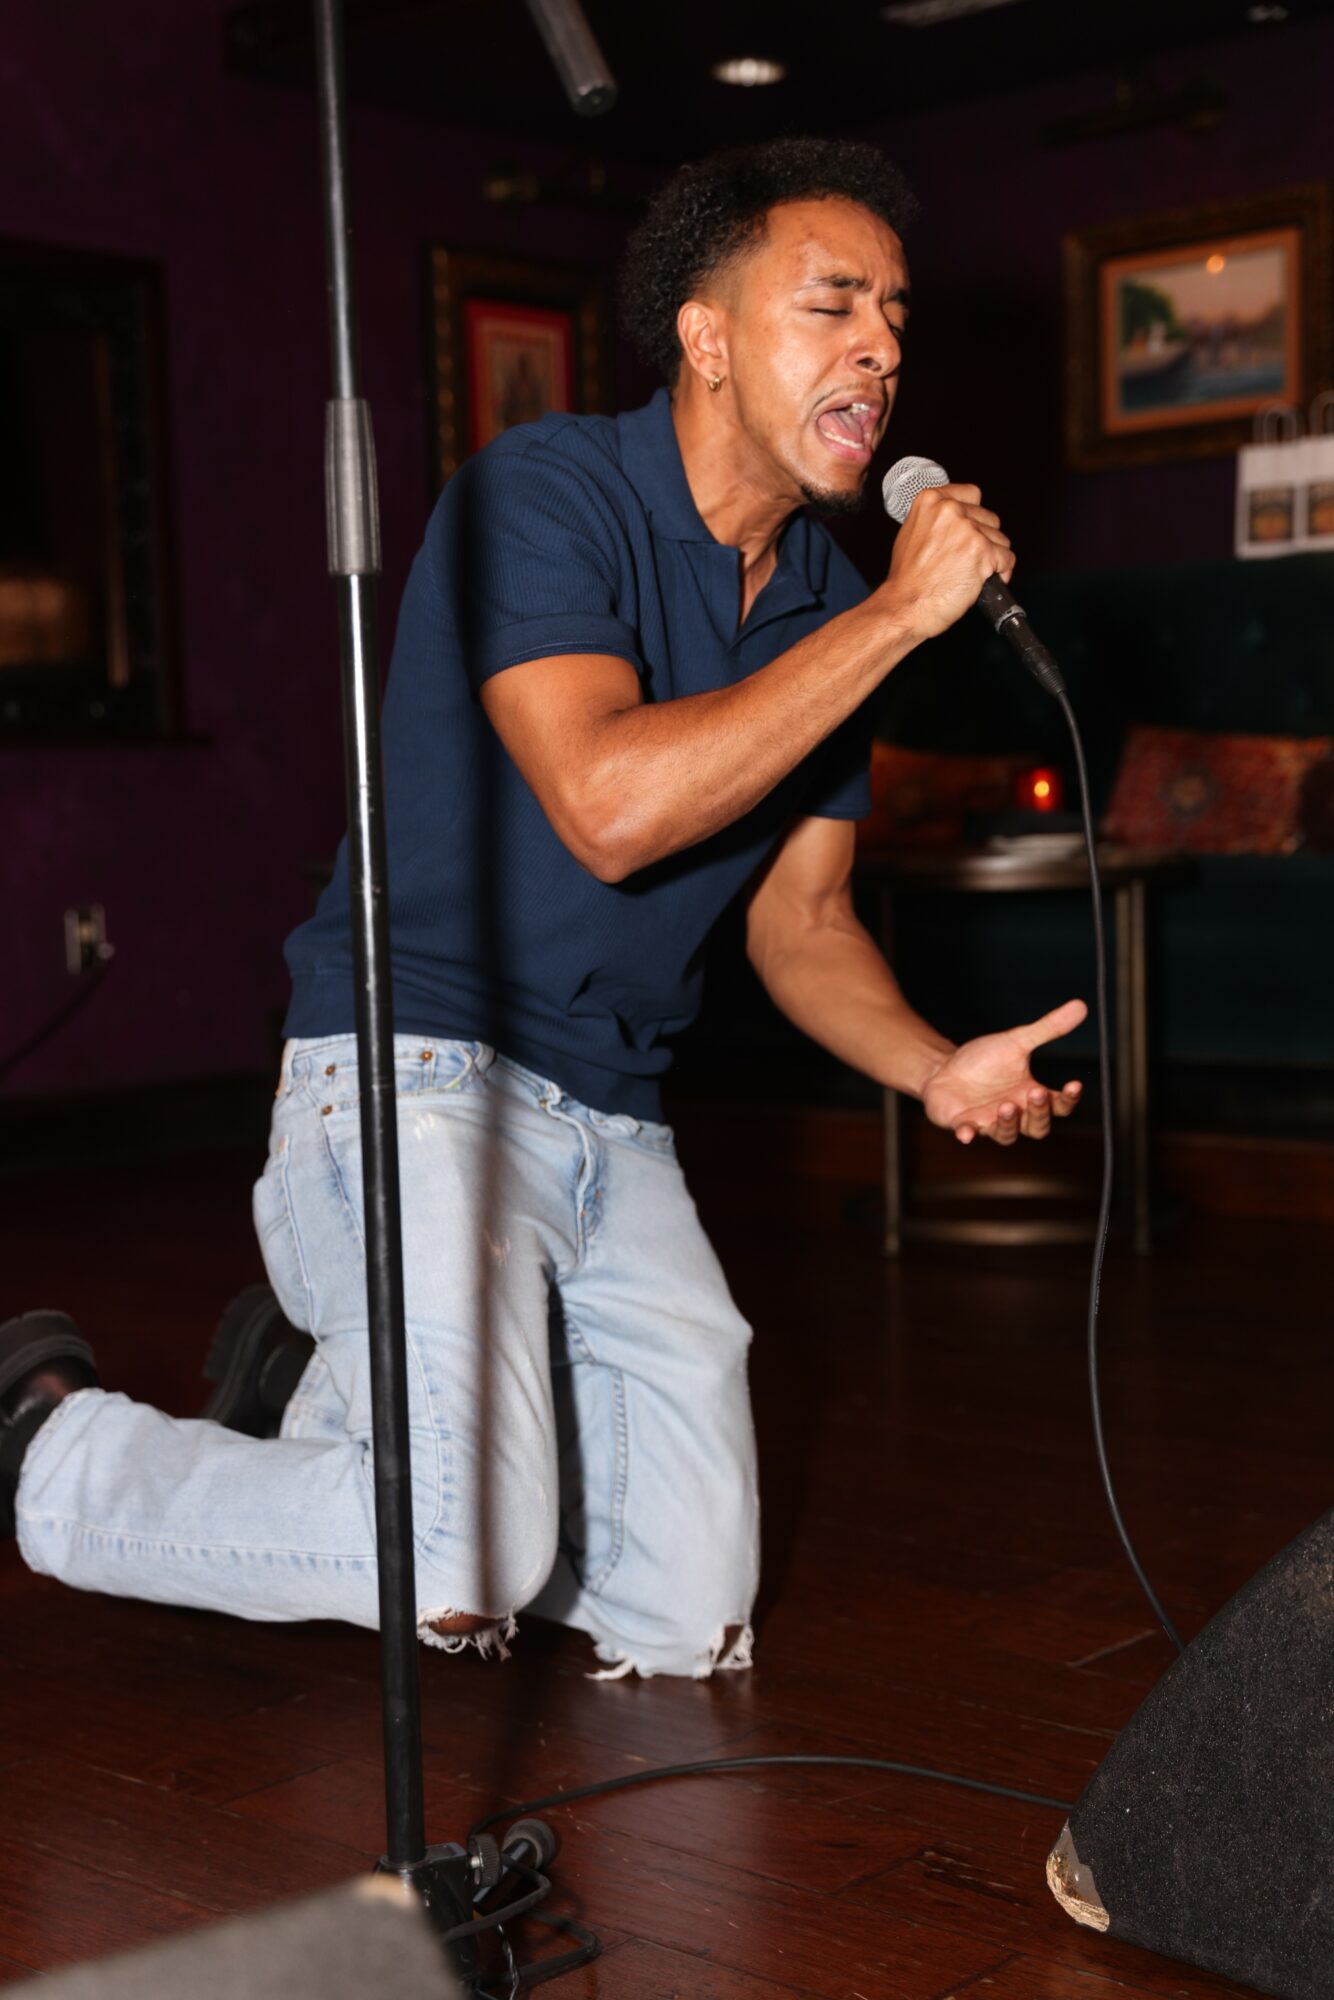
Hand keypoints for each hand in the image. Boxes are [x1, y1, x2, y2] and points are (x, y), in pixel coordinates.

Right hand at [880, 483, 1014, 643]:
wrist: (904, 606)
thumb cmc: (906, 580)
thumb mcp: (911, 534)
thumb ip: (935, 520)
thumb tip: (957, 521)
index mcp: (931, 500)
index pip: (971, 494)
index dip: (974, 516)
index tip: (971, 530)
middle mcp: (950, 510)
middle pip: (989, 519)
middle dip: (984, 540)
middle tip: (965, 561)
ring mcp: (968, 529)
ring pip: (1000, 540)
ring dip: (992, 558)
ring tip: (969, 574)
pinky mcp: (982, 551)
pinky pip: (1007, 559)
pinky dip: (1001, 573)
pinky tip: (983, 582)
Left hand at [921, 998, 1086, 1145]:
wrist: (945, 1069)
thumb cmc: (984, 1060)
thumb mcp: (1016, 1042)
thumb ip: (1048, 1029)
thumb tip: (1081, 1005)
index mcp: (1030, 1096)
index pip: (1059, 1106)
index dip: (1069, 1099)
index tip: (1074, 1084)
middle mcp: (1015, 1115)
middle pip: (1038, 1127)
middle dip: (1039, 1113)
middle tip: (1037, 1093)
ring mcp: (989, 1122)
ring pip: (1007, 1135)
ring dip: (1009, 1123)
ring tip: (1006, 1106)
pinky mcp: (964, 1124)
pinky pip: (968, 1134)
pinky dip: (968, 1135)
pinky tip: (966, 1133)